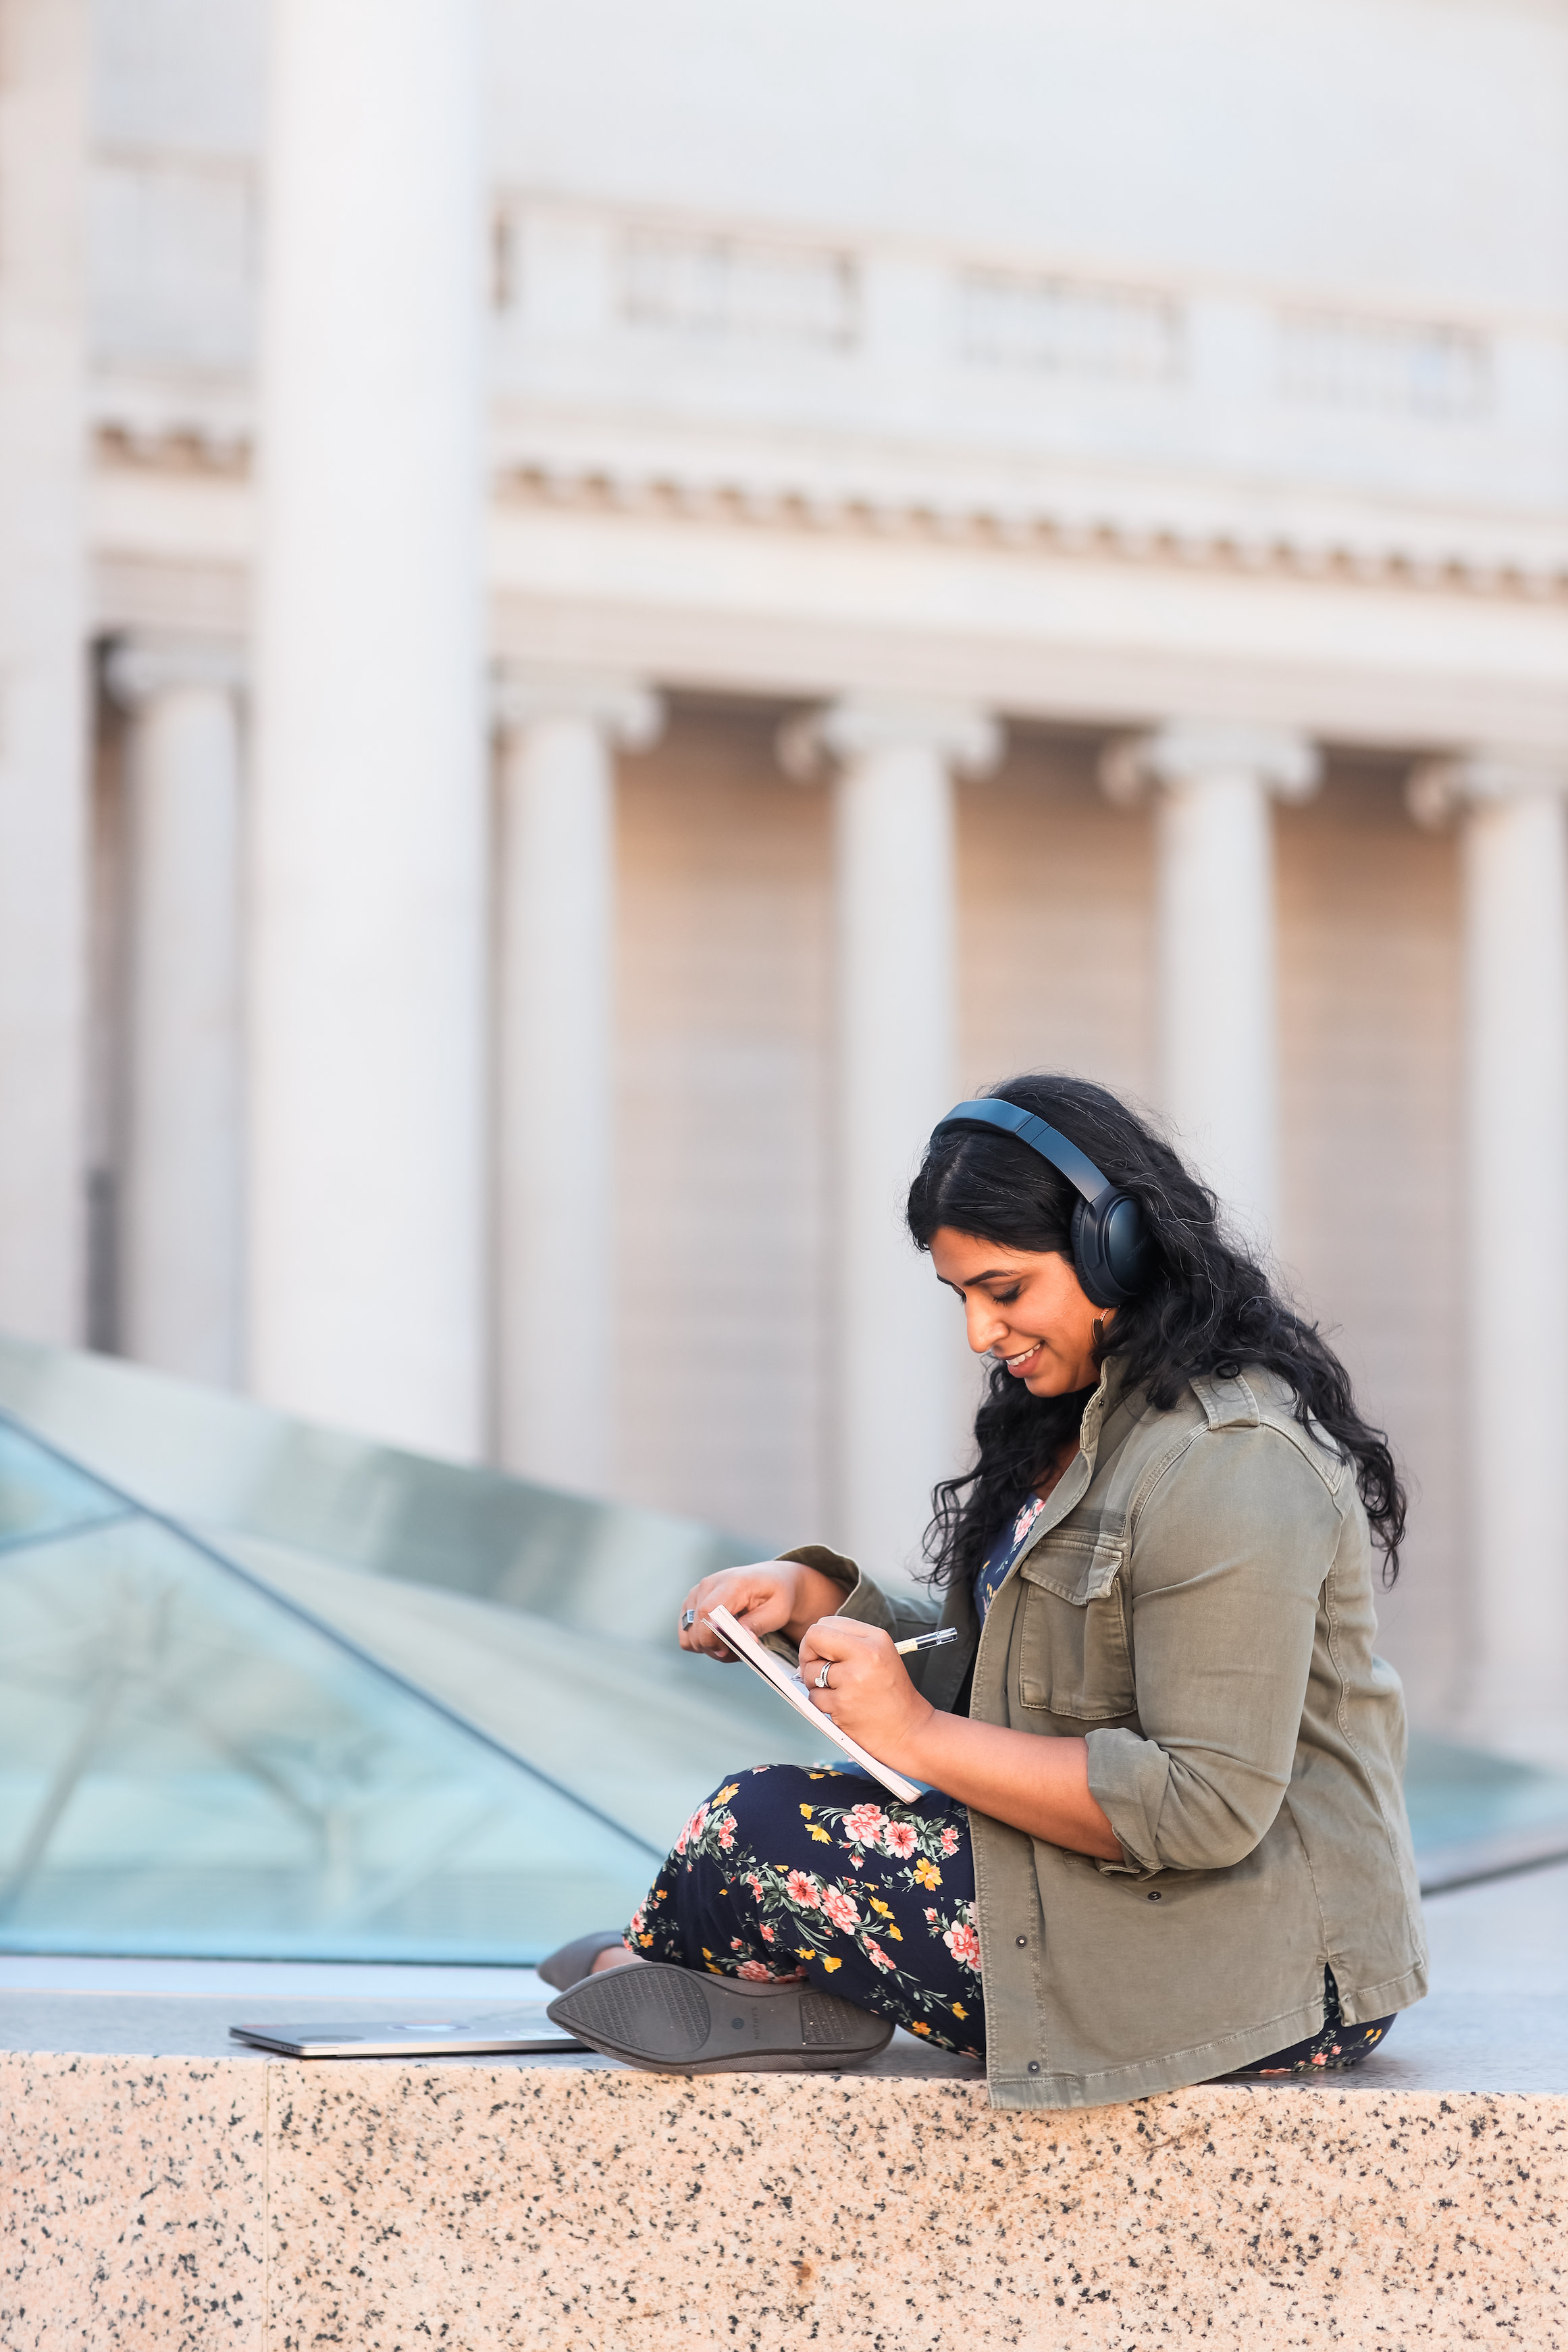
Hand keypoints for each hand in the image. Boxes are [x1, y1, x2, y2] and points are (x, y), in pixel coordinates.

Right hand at [677, 1560, 846, 1660]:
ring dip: (709, 1648)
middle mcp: (709, 1584)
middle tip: (739, 1653)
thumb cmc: (777, 1595)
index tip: (727, 1651)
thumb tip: (743, 1640)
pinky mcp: (691, 1603)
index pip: (708, 1611)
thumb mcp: (777, 1611)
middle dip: (715, 1648)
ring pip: (689, 1634)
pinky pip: (686, 1634)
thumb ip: (757, 1624)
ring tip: (732, 1646)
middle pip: (697, 1627)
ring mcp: (697, 1593)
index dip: (712, 1636)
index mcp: (732, 1583)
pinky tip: (721, 1641)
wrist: (772, 1581)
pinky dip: (701, 1643)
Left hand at [796, 1617, 936, 1767]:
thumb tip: (811, 1642)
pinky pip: (813, 1697)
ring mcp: (853, 1679)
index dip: (818, 1639)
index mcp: (875, 1638)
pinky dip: (822, 1703)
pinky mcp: (842, 1704)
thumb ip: (849, 1641)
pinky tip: (841, 1706)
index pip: (827, 1623)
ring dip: (815, 1683)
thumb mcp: (881, 1654)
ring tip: (838, 1691)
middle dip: (808, 1654)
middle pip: (814, 1637)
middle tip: (818, 1669)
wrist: (908, 1730)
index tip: (823, 1653)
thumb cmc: (892, 1694)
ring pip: (809, 1671)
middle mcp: (865, 1654)